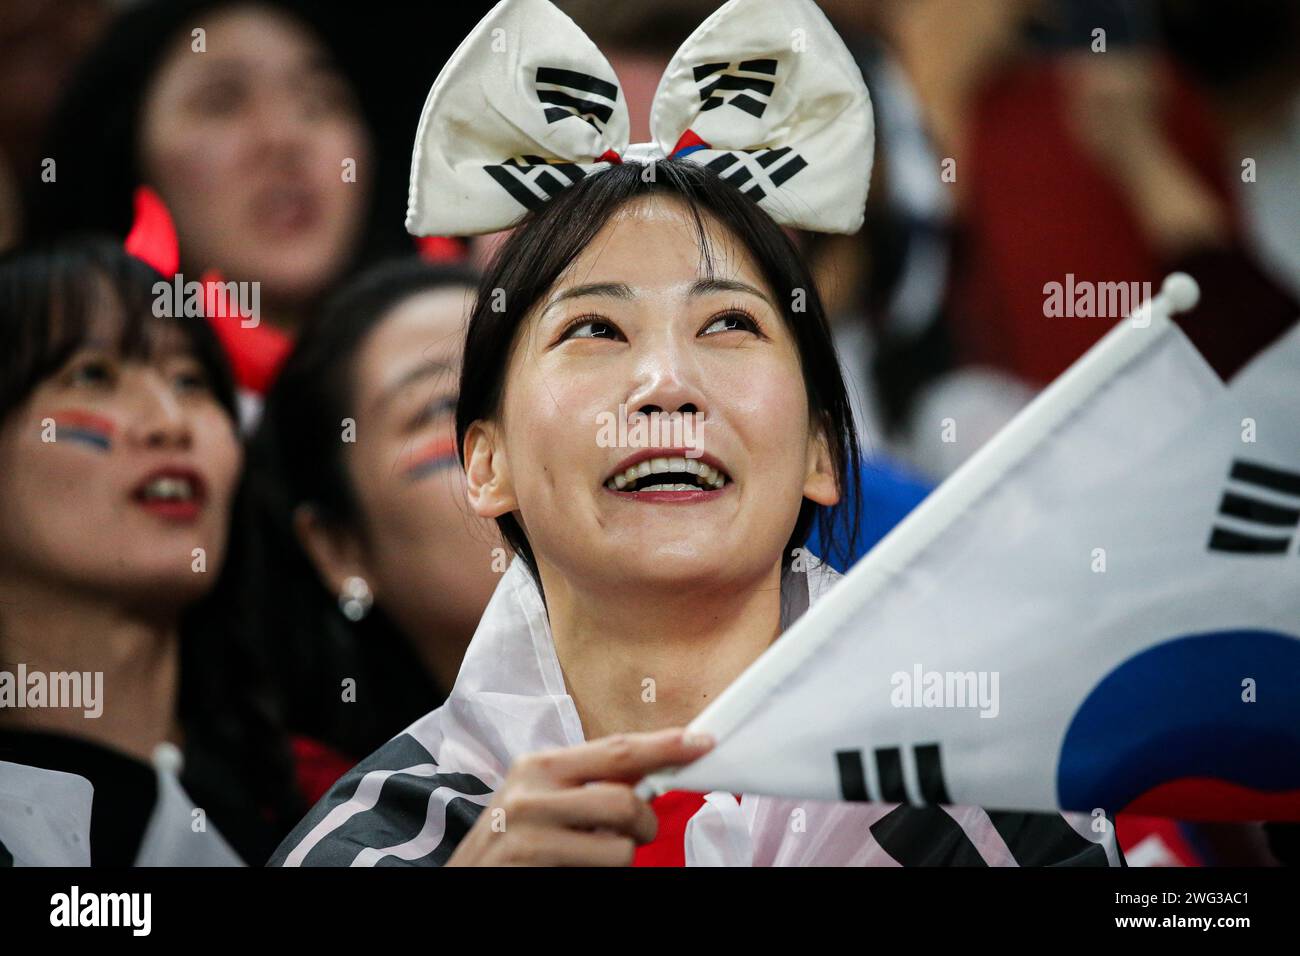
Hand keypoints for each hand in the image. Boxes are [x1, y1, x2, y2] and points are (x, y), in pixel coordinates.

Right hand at [445, 727, 714, 865]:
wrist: (466, 880)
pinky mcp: (530, 864)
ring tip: (592, 859)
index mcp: (539, 765)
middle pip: (624, 800)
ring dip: (621, 859)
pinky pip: (602, 873)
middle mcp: (531, 791)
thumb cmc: (512, 842)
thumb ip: (588, 782)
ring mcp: (528, 831)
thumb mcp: (541, 799)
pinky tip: (572, 871)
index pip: (616, 749)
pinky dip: (602, 876)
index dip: (664, 745)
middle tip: (640, 832)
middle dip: (645, 822)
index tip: (702, 742)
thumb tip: (651, 768)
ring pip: (619, 847)